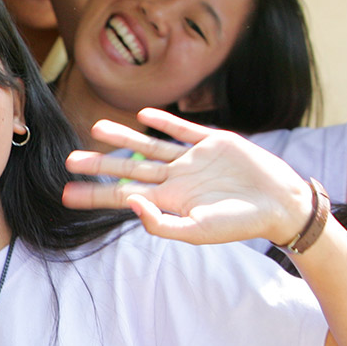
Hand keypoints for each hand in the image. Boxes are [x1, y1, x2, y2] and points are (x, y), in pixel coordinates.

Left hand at [62, 108, 315, 246]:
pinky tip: (144, 114)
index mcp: (168, 200)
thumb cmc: (239, 224)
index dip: (95, 195)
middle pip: (129, 169)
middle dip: (99, 165)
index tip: (66, 194)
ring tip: (97, 128)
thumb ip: (160, 223)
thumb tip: (131, 204)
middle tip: (69, 160)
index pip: (122, 196)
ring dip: (123, 137)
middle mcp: (175, 178)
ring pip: (149, 146)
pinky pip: (183, 130)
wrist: (280, 205)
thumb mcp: (197, 231)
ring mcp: (193, 159)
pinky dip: (164, 121)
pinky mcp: (214, 142)